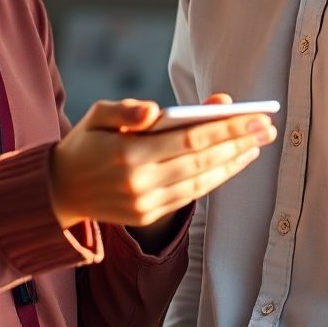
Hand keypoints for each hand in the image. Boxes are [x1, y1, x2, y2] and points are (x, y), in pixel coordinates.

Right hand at [49, 94, 276, 228]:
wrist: (59, 190)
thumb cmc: (86, 142)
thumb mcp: (98, 114)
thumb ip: (127, 109)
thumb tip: (156, 110)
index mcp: (127, 152)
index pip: (188, 139)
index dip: (225, 128)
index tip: (253, 117)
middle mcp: (139, 183)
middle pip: (201, 161)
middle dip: (238, 143)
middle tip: (268, 128)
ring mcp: (144, 204)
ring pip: (199, 182)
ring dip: (232, 163)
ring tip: (256, 146)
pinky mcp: (146, 217)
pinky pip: (189, 197)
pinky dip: (214, 180)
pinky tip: (231, 164)